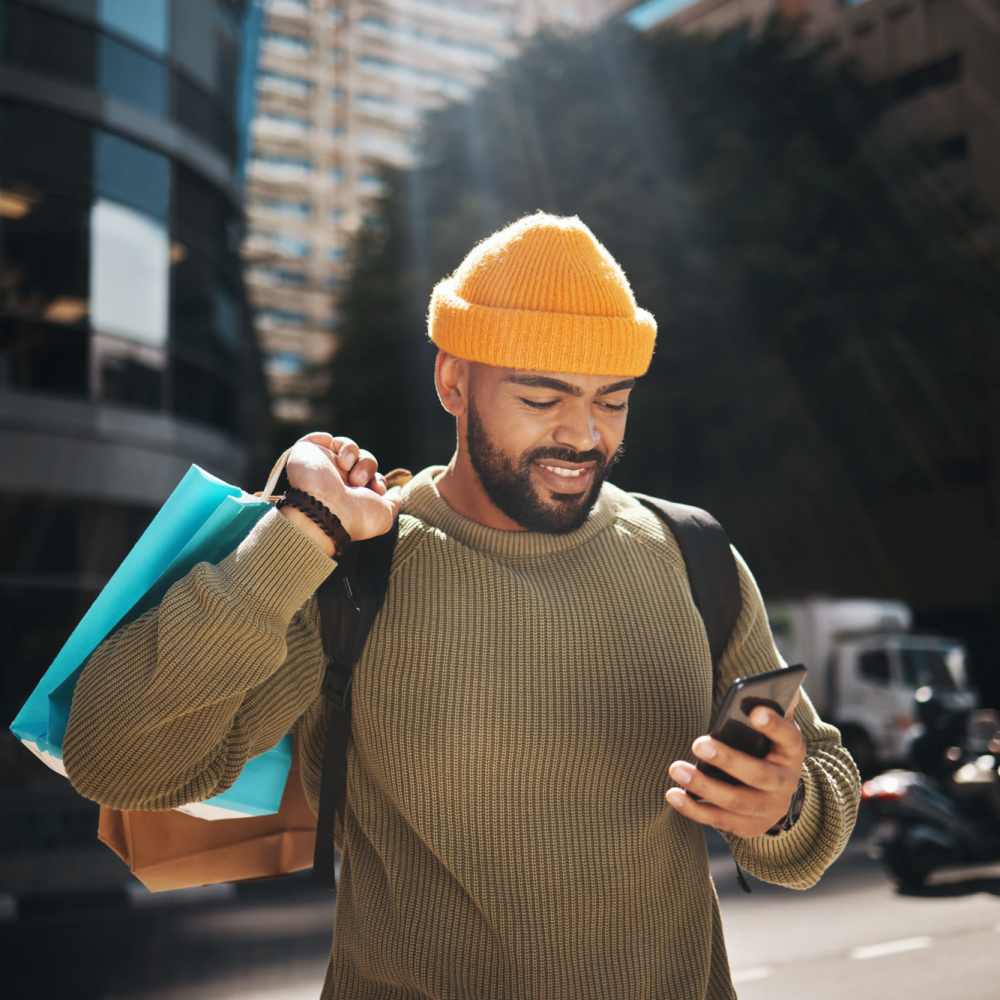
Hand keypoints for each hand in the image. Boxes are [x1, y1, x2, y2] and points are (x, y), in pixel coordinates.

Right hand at [284, 432, 401, 544]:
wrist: (322, 510)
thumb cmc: (353, 517)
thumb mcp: (383, 516)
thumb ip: (393, 502)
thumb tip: (398, 490)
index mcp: (351, 496)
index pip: (371, 478)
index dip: (378, 480)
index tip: (377, 489)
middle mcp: (336, 481)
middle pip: (364, 460)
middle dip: (367, 467)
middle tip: (358, 481)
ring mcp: (322, 466)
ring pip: (349, 447)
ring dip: (354, 455)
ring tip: (347, 469)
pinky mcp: (307, 453)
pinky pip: (324, 438)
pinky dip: (337, 444)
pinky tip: (337, 458)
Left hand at [665, 690, 805, 836]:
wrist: (777, 792)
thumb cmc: (765, 747)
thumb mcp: (772, 728)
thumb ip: (771, 707)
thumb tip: (771, 684)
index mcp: (792, 751)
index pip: (788, 736)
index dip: (774, 725)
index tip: (754, 711)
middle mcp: (785, 783)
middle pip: (758, 774)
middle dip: (727, 759)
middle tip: (698, 743)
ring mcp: (768, 808)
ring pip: (736, 801)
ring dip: (704, 786)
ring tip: (676, 768)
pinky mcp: (748, 825)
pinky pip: (719, 820)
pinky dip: (694, 809)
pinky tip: (673, 794)